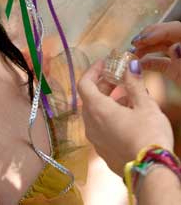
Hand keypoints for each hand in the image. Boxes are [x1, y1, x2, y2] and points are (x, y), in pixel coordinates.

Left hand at [78, 59, 173, 174]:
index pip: (84, 83)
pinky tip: (128, 118)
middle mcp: (91, 124)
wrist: (152, 173)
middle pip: (90, 98)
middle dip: (103, 85)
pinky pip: (101, 129)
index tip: (105, 63)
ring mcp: (96, 141)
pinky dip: (110, 118)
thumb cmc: (148, 135)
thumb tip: (130, 65)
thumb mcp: (145, 105)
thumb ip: (135, 84)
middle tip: (119, 78)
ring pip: (96, 115)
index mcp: (97, 109)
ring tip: (129, 98)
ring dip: (108, 102)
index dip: (93, 70)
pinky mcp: (104, 153)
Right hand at [131, 21, 180, 84]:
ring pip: (161, 46)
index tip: (142, 40)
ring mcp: (180, 59)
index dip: (158, 31)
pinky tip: (138, 66)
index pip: (175, 29)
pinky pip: (161, 62)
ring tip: (132, 53)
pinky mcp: (176, 71)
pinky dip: (149, 62)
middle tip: (135, 44)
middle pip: (166, 34)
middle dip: (149, 37)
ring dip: (146, 48)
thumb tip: (176, 48)